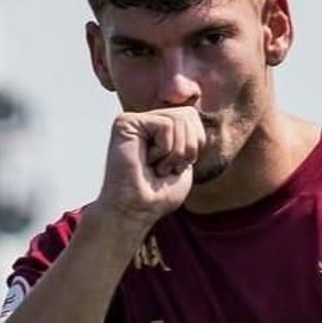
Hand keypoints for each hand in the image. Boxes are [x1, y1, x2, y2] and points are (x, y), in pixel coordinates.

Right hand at [95, 107, 204, 227]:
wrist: (136, 210)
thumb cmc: (158, 194)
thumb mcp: (184, 161)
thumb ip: (189, 136)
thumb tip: (194, 112)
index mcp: (156, 129)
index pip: (192, 116)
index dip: (195, 144)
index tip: (177, 166)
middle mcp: (144, 120)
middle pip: (188, 114)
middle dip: (188, 148)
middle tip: (166, 168)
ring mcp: (133, 120)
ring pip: (179, 119)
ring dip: (176, 153)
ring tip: (156, 167)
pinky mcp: (125, 123)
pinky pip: (166, 125)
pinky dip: (165, 150)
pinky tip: (147, 162)